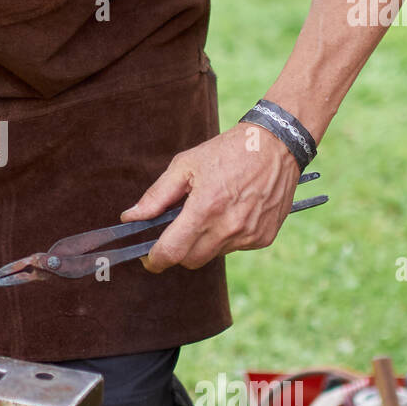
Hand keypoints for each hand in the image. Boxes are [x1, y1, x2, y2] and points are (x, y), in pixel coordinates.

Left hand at [120, 125, 303, 272]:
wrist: (276, 145)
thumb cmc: (227, 151)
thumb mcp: (185, 165)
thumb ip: (156, 196)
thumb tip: (130, 217)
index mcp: (205, 209)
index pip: (172, 252)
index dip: (155, 260)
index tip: (148, 258)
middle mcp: (228, 227)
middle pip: (190, 260)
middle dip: (178, 250)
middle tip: (176, 230)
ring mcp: (248, 235)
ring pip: (213, 255)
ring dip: (203, 242)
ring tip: (210, 211)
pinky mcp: (263, 237)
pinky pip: (235, 247)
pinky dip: (226, 237)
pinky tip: (232, 212)